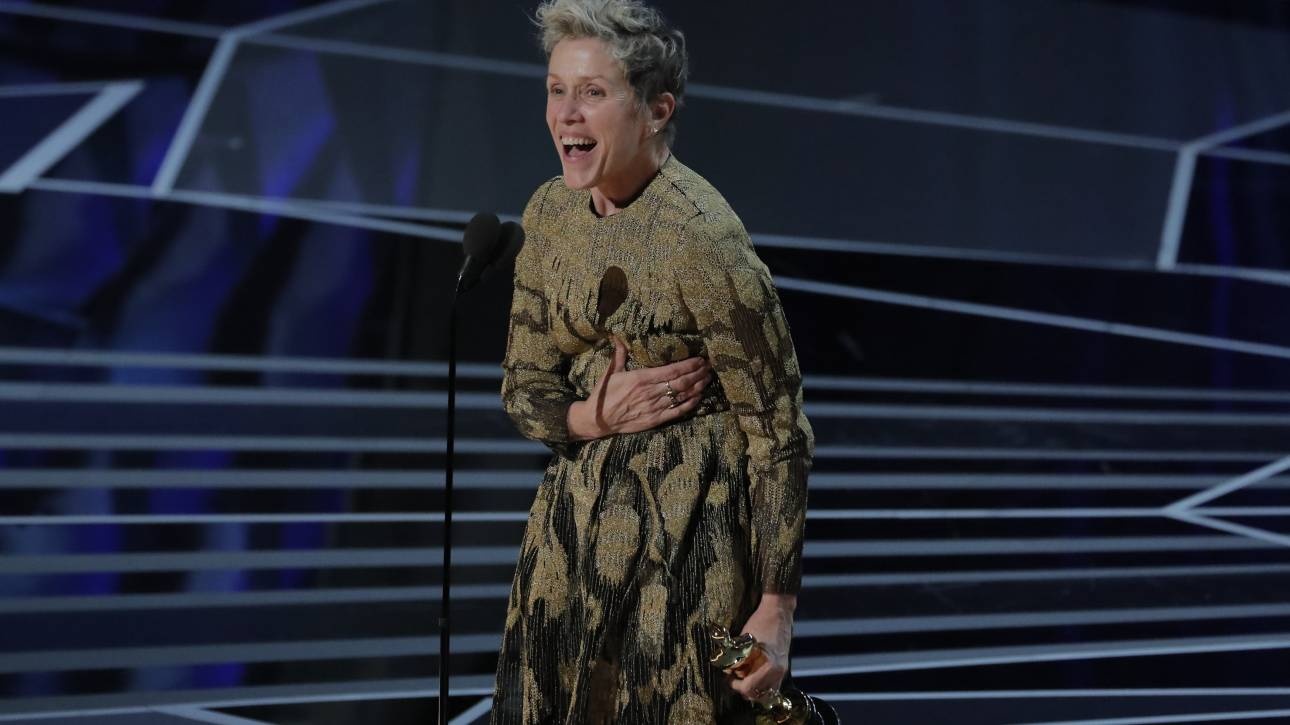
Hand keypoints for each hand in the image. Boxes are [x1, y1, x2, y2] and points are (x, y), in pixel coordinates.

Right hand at [567, 336, 710, 439]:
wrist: (598, 420)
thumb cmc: (604, 394)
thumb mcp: (611, 372)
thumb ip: (619, 354)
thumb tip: (618, 336)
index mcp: (641, 378)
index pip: (671, 370)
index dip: (688, 365)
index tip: (700, 359)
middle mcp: (650, 393)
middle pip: (680, 382)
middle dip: (697, 374)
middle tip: (709, 367)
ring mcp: (654, 408)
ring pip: (681, 396)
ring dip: (697, 387)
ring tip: (708, 379)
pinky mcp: (655, 420)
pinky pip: (676, 412)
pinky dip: (689, 405)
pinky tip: (698, 398)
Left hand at [728, 594, 794, 702]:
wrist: (778, 611)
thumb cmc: (759, 623)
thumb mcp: (744, 641)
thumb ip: (736, 660)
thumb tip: (728, 671)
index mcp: (769, 666)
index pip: (749, 688)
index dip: (735, 685)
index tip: (728, 677)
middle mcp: (778, 672)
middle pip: (757, 695)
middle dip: (743, 689)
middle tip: (733, 678)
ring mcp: (782, 670)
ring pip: (766, 693)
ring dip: (753, 689)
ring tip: (743, 678)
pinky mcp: (783, 667)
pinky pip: (773, 686)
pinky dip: (762, 686)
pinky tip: (753, 676)